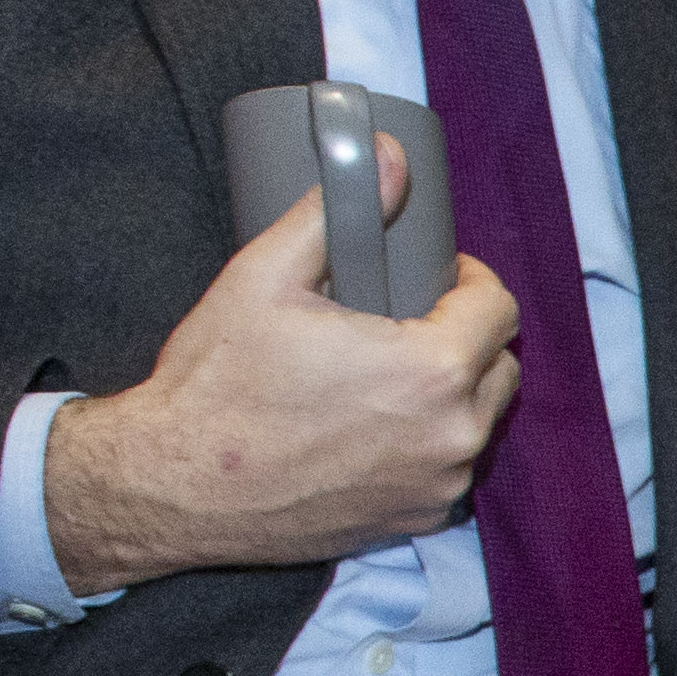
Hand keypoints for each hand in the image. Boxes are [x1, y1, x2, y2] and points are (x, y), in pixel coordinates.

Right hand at [42, 184, 523, 590]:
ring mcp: (436, 487)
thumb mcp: (266, 276)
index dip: (472, 280)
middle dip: (468, 335)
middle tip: (413, 316)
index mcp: (432, 372)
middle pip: (501, 368)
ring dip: (454, 392)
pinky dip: (429, 443)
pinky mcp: (413, 520)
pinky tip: (380, 424)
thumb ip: (337, 211)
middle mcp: (452, 437)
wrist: (174, 486)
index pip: (500, 309)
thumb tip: (388, 154)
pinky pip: (448, 469)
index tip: (439, 273)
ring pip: (480, 422)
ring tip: (394, 368)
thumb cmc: (216, 384)